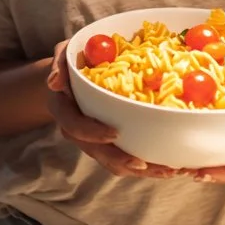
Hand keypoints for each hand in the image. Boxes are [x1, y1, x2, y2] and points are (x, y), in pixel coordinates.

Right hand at [45, 41, 180, 179]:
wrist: (70, 79)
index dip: (94, 132)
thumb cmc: (72, 61)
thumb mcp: (64, 54)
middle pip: (98, 152)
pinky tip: (169, 166)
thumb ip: (60, 64)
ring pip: (114, 162)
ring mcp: (93, 141)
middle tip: (145, 163)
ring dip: (140, 170)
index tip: (114, 132)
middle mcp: (77, 132)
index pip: (76, 127)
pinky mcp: (108, 144)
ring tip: (167, 171)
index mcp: (64, 111)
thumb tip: (54, 82)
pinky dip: (146, 165)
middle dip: (122, 160)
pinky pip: (125, 159)